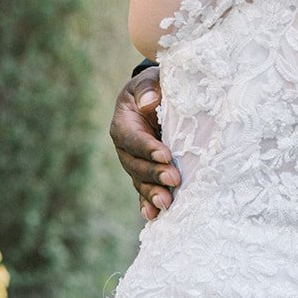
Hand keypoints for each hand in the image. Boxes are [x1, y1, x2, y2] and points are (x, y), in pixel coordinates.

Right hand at [110, 67, 179, 219]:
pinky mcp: (144, 174)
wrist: (155, 100)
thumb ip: (148, 88)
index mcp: (123, 124)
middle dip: (155, 174)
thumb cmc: (154, 88)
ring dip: (153, 193)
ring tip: (167, 203)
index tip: (166, 155)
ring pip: (140, 181)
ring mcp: (133, 163)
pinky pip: (143, 191)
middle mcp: (125, 148)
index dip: (148, 148)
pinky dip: (147, 204)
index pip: (133, 139)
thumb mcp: (149, 81)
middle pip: (136, 165)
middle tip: (174, 180)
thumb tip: (149, 102)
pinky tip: (154, 216)